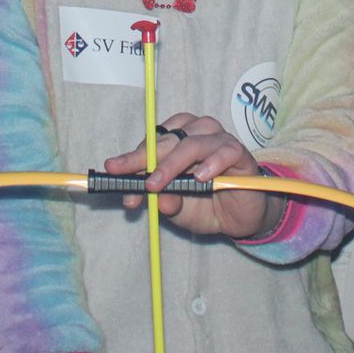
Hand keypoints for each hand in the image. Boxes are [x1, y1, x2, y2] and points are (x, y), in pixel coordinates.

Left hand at [102, 113, 280, 239]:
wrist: (239, 218)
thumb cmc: (205, 205)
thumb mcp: (178, 209)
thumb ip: (165, 201)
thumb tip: (151, 198)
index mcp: (176, 140)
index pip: (150, 142)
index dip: (132, 158)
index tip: (114, 172)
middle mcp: (196, 134)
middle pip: (168, 139)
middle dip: (148, 161)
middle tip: (137, 183)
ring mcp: (218, 141)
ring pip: (193, 142)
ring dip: (173, 163)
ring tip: (159, 184)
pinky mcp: (239, 154)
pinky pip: (226, 151)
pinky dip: (212, 162)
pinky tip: (201, 177)